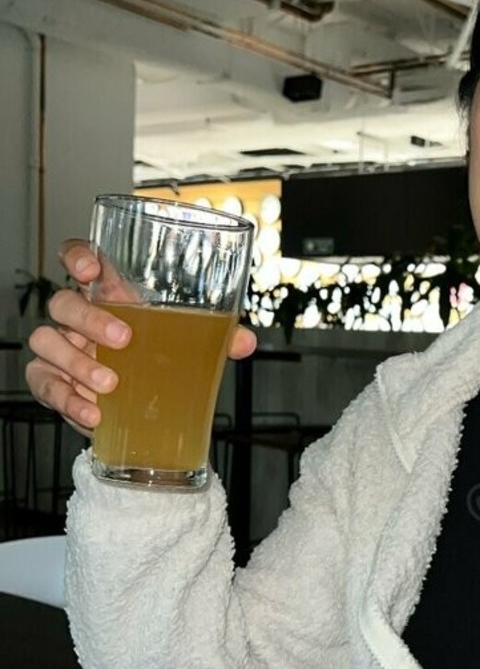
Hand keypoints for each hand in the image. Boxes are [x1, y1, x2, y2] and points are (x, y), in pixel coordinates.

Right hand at [25, 239, 257, 438]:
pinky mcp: (51, 381)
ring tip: (110, 384)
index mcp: (108, 296)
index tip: (88, 268)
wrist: (136, 403)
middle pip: (64, 302)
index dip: (76, 255)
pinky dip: (67, 399)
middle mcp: (78, 319)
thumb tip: (245, 341)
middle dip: (89, 319)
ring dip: (77, 362)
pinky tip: (94, 413)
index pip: (79, 259)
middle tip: (123, 338)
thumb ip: (214, 337)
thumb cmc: (155, 356)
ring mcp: (61, 349)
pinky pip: (45, 384)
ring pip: (47, 341)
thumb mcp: (185, 342)